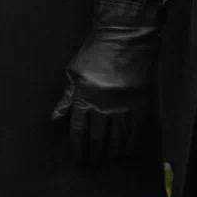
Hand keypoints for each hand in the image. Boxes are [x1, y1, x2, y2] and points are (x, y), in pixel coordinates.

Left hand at [51, 0, 165, 166]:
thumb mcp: (75, 72)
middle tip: (93, 163)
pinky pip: (136, 130)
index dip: (78, 149)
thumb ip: (67, 98)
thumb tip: (56, 120)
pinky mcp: (140, 100)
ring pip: (117, 138)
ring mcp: (123, 103)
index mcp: (84, 96)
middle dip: (94, 154)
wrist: (126, 33)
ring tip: (109, 158)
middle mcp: (103, 103)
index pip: (78, 131)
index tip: (80, 159)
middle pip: (97, 139)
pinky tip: (127, 151)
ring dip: (112, 152)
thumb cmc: (97, 51)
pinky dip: (131, 144)